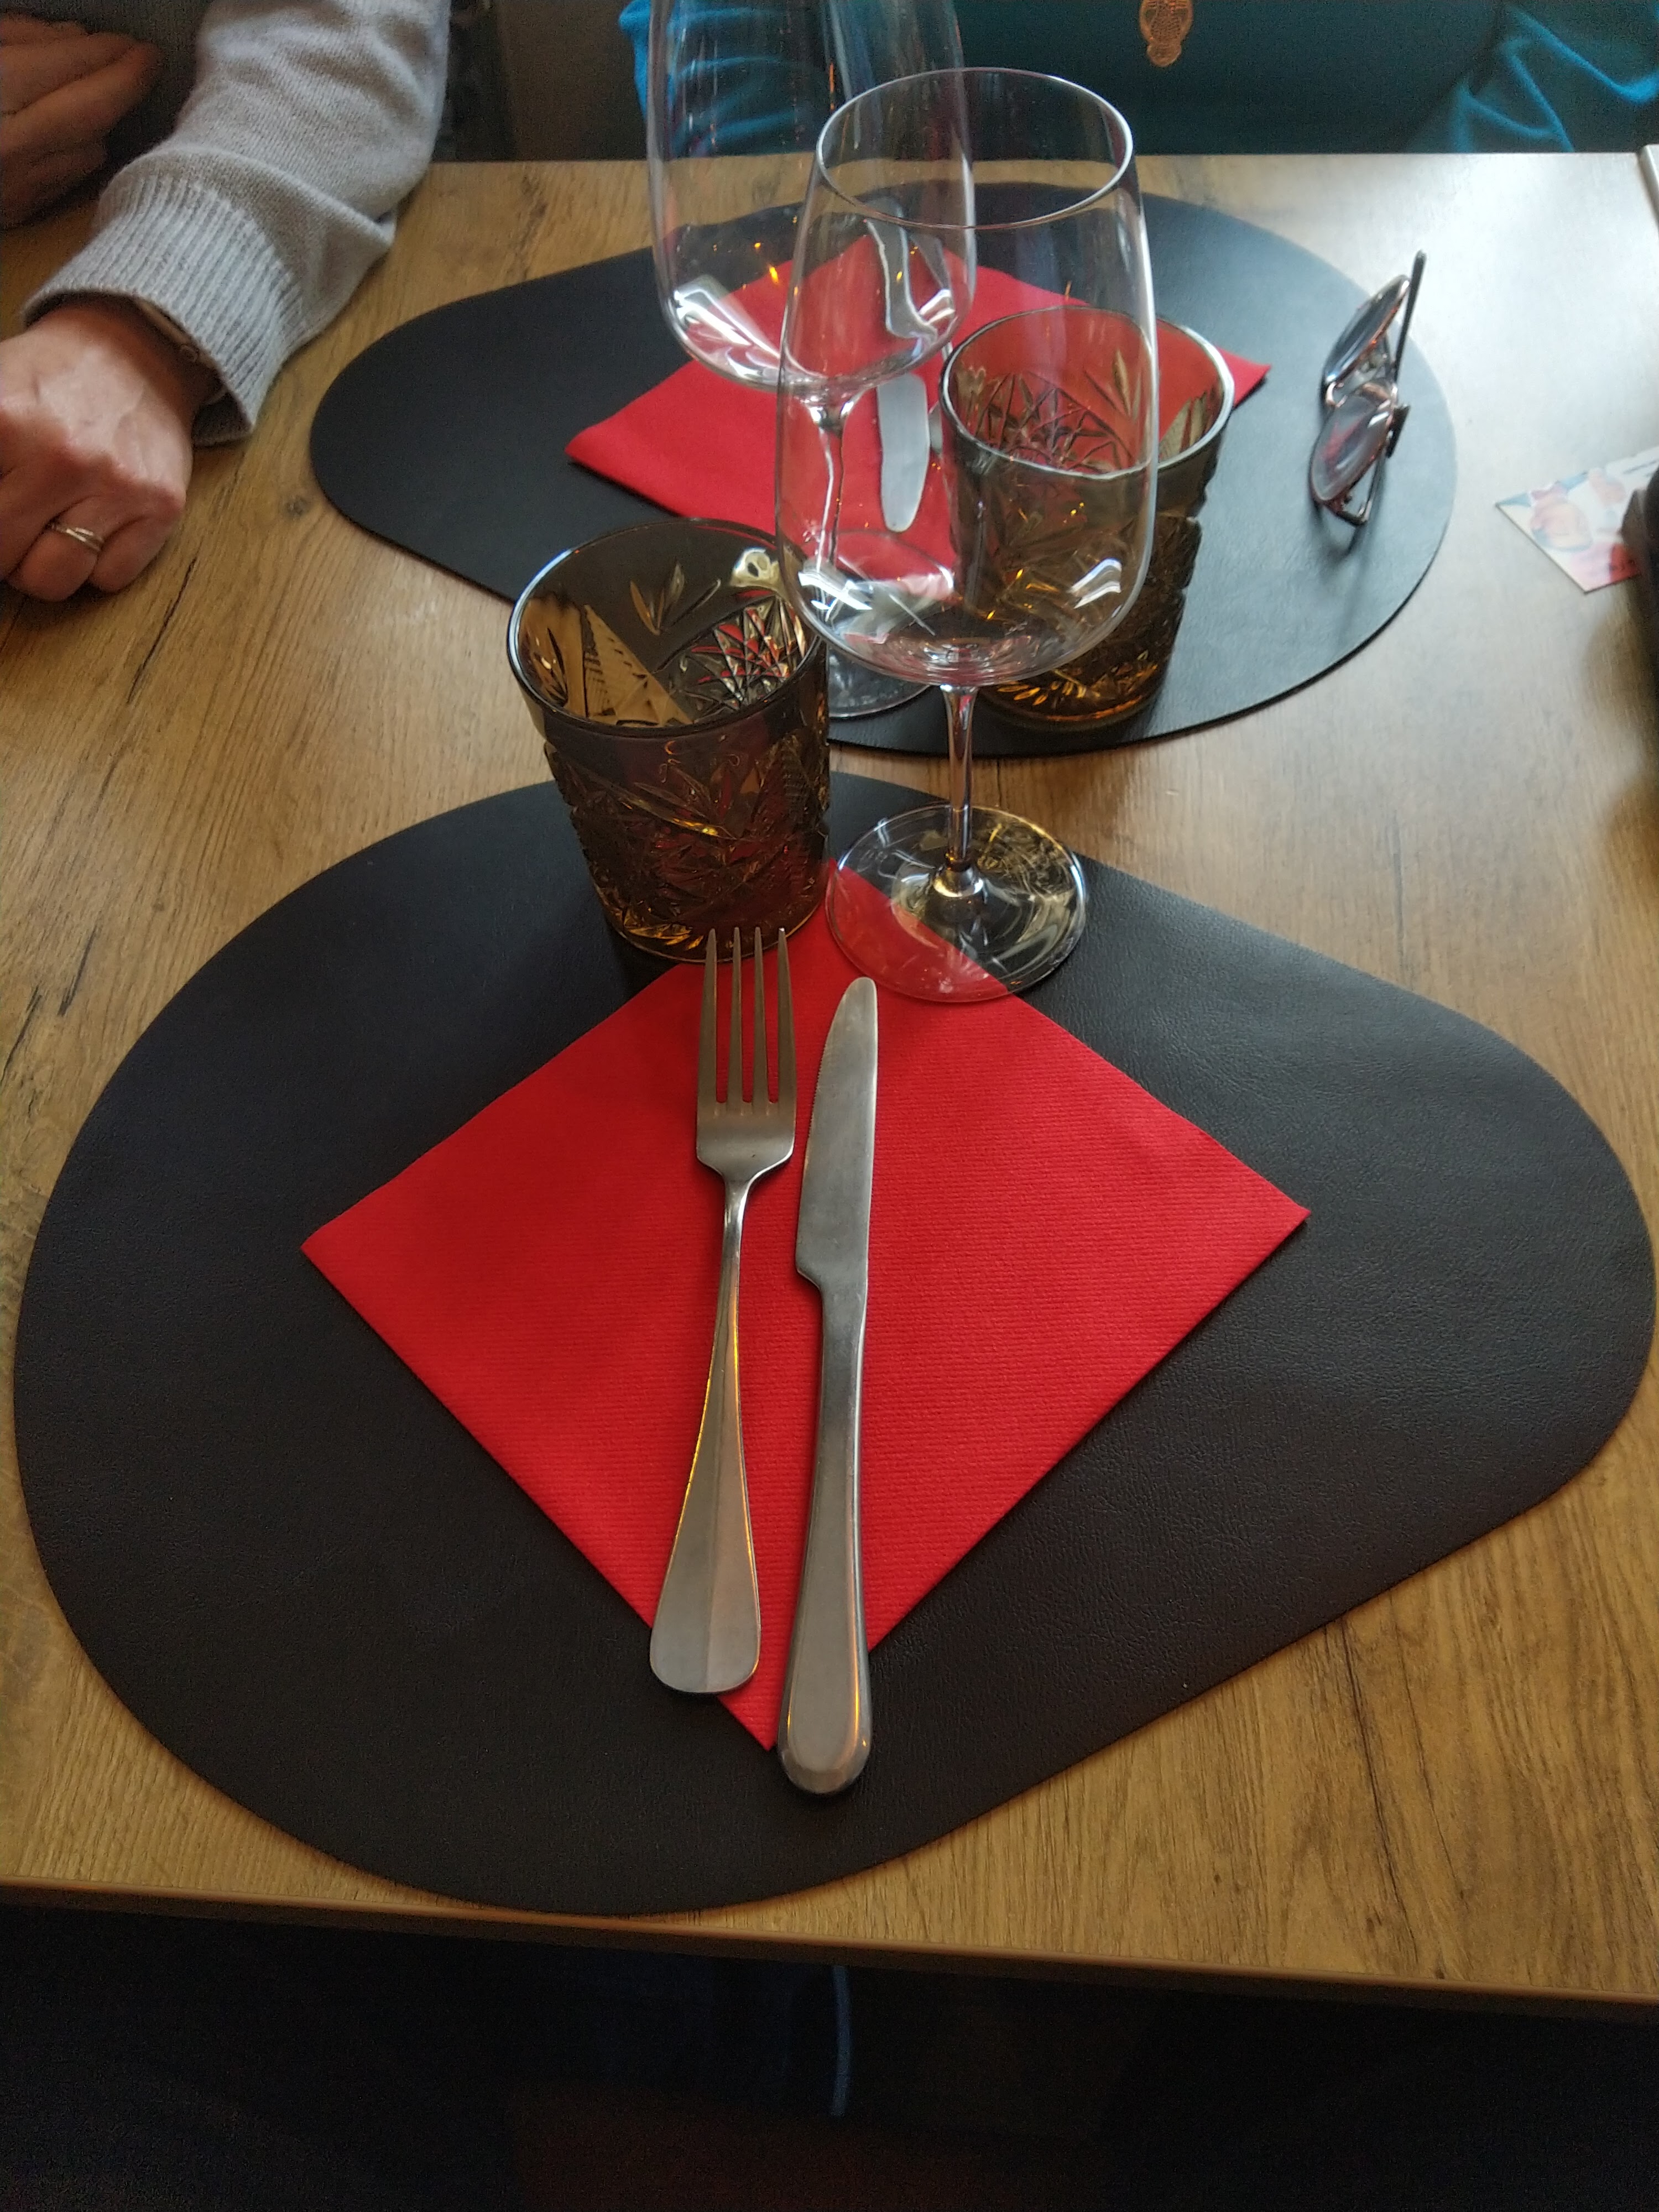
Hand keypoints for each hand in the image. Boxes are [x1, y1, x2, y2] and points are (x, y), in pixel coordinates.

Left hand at [0, 302, 215, 598]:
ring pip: (52, 580)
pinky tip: (93, 525)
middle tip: (10, 520)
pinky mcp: (159, 507)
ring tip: (45, 530)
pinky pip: (109, 578)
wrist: (134, 354)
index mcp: (5, 420)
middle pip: (0, 555)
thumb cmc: (48, 382)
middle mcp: (61, 456)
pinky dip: (95, 565)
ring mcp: (115, 485)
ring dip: (41, 566)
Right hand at [1, 13, 160, 226]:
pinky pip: (68, 179)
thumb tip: (73, 39)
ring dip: (101, 120)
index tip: (137, 44)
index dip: (109, 53)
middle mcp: (9, 145)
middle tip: (146, 61)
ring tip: (102, 92)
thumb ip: (16, 37)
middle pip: (91, 115)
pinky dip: (80, 151)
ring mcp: (15, 186)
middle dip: (125, 85)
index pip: (69, 67)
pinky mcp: (16, 212)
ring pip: (88, 151)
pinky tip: (76, 132)